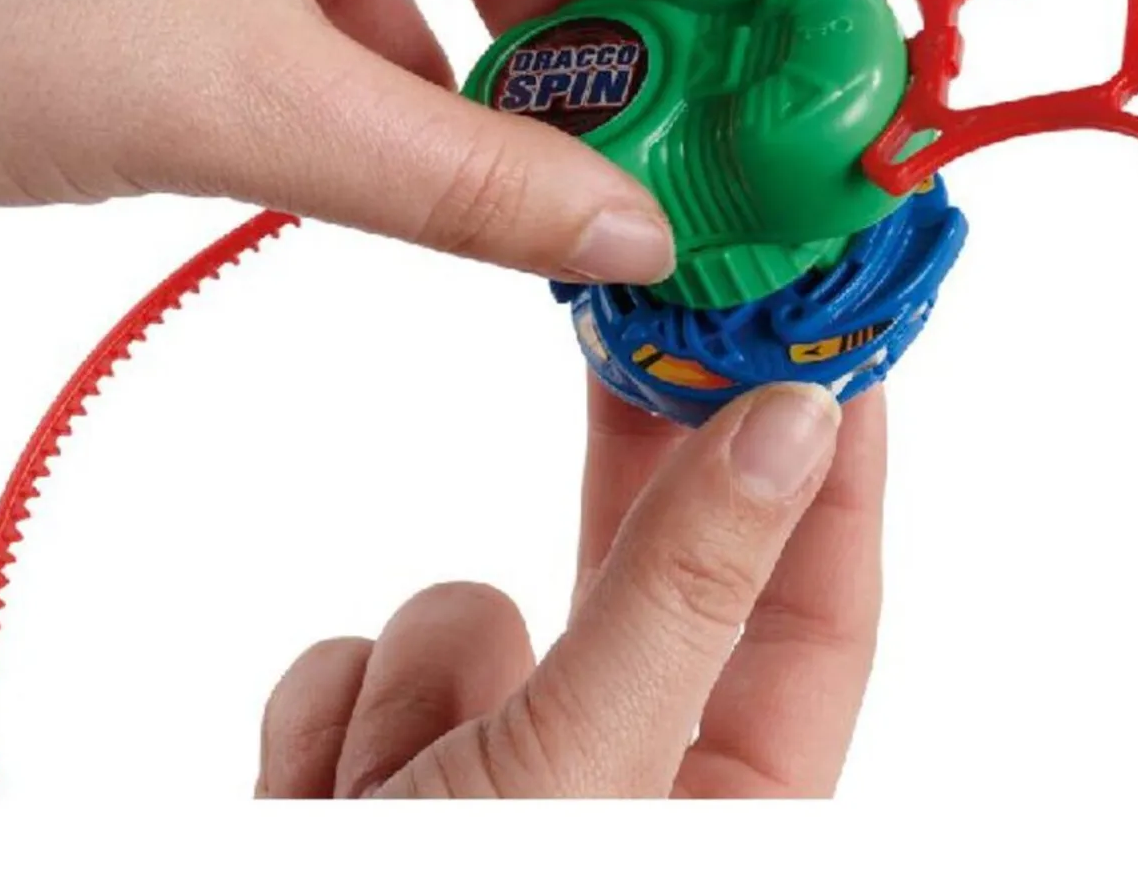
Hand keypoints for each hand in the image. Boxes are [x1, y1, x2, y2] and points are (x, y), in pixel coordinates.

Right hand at [257, 382, 884, 797]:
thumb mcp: (580, 773)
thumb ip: (681, 592)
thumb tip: (792, 426)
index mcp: (725, 814)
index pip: (815, 609)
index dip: (826, 469)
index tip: (823, 339)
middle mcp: (613, 784)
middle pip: (652, 578)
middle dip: (640, 463)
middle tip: (654, 324)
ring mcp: (487, 773)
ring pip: (467, 618)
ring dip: (418, 683)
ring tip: (376, 794)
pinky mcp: (380, 765)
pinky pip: (360, 661)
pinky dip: (331, 716)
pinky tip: (310, 806)